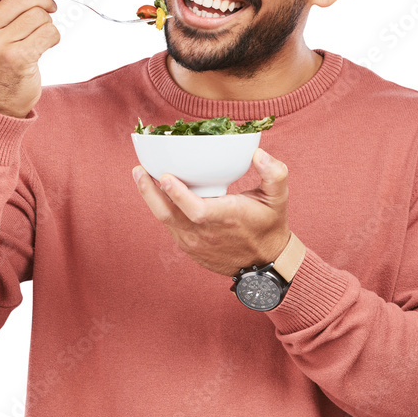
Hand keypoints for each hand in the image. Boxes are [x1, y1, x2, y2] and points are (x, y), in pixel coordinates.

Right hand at [0, 0, 59, 117]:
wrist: (2, 96)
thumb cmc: (0, 55)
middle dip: (42, 0)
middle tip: (49, 7)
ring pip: (39, 16)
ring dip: (47, 23)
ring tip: (40, 34)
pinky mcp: (17, 59)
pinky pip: (48, 33)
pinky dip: (53, 37)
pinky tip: (46, 44)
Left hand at [132, 147, 291, 276]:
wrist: (264, 263)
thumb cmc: (270, 225)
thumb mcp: (279, 198)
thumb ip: (274, 173)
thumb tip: (258, 153)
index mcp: (227, 218)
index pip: (197, 210)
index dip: (178, 194)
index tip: (164, 176)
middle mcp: (206, 233)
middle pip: (169, 214)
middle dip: (150, 191)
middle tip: (138, 169)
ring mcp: (195, 242)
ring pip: (165, 220)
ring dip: (151, 197)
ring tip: (140, 175)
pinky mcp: (189, 247)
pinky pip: (170, 225)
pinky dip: (161, 208)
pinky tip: (155, 192)